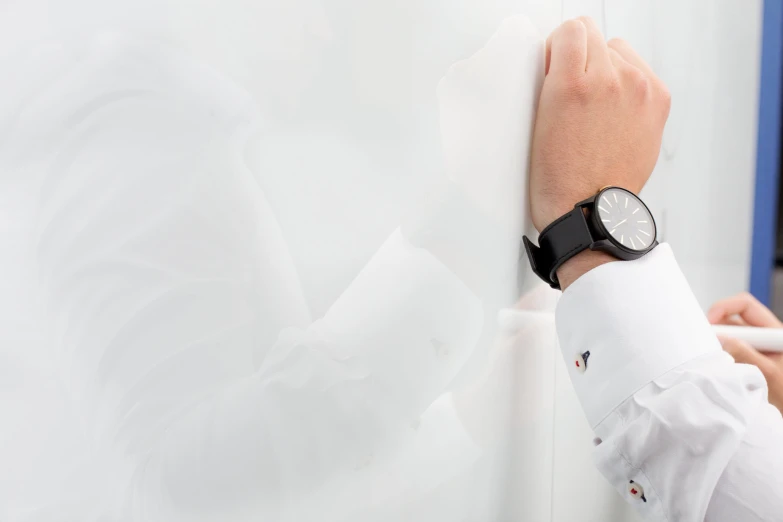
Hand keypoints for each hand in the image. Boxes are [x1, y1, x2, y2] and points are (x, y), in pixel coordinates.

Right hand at [529, 17, 670, 287]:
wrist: (589, 213)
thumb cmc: (557, 179)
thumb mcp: (536, 123)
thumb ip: (551, 78)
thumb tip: (561, 55)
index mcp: (570, 84)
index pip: (570, 29)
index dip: (557, 48)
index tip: (553, 67)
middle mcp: (609, 79)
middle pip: (594, 36)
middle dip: (580, 58)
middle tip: (572, 94)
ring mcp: (638, 89)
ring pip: (618, 51)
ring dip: (605, 68)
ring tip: (595, 106)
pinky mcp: (657, 100)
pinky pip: (640, 70)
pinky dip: (627, 83)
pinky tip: (614, 111)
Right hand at [707, 292, 782, 413]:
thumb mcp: (769, 374)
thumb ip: (746, 354)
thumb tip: (720, 338)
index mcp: (774, 332)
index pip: (744, 305)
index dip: (723, 308)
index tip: (709, 324)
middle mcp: (762, 337)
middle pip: (732, 320)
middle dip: (716, 330)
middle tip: (704, 344)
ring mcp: (753, 350)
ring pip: (726, 337)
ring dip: (717, 347)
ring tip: (711, 360)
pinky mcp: (744, 362)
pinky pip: (725, 352)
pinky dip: (717, 358)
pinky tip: (716, 370)